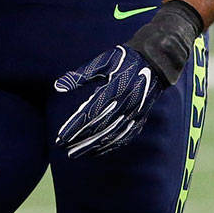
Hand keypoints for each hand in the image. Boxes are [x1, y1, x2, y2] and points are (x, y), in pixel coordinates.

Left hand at [53, 0, 201, 158]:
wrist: (156, 61)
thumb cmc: (124, 59)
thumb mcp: (102, 62)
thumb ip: (80, 75)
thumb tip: (57, 87)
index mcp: (116, 88)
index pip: (91, 112)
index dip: (76, 126)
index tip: (61, 137)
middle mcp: (126, 104)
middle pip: (101, 127)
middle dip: (82, 140)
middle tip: (64, 149)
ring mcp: (135, 113)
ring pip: (113, 135)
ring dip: (94, 146)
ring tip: (77, 153)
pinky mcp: (141, 118)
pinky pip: (126, 136)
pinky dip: (112, 145)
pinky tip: (99, 150)